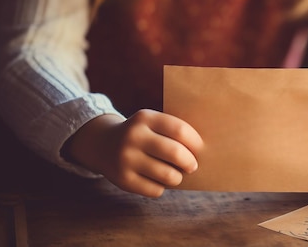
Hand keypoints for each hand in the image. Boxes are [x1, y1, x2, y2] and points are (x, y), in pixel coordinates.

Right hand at [65, 109, 203, 196]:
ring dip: (177, 177)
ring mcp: (126, 159)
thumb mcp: (152, 124)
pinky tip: (157, 180)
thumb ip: (174, 132)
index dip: (195, 142)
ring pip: (168, 175)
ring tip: (176, 174)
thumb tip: (205, 151)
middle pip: (176, 153)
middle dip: (190, 162)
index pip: (180, 130)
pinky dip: (162, 187)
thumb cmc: (142, 134)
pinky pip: (156, 190)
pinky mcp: (123, 180)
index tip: (200, 149)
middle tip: (192, 166)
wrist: (102, 144)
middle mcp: (133, 137)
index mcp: (145, 118)